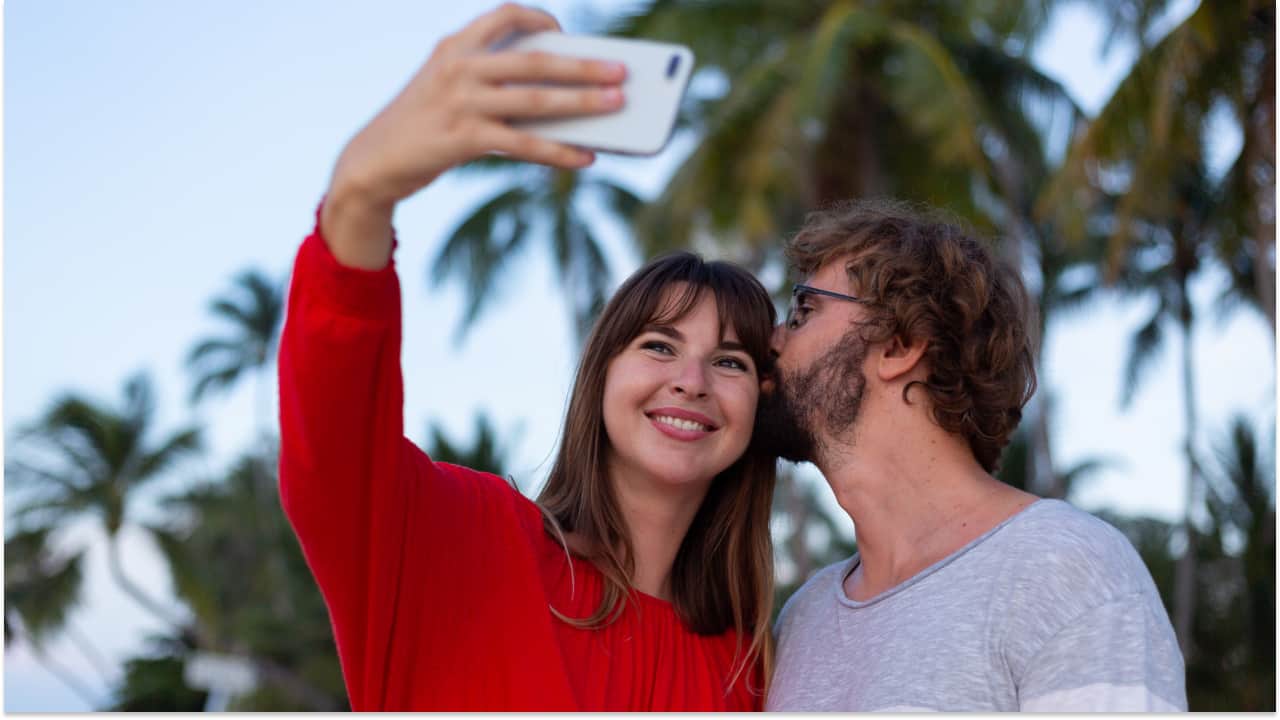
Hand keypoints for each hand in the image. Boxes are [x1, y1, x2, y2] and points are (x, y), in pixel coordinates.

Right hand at [323, 4, 626, 267]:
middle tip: (623, 71)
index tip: (567, 32)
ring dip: (582, 103)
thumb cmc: (422, 125)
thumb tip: (563, 101)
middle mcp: (459, 67)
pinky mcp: (462, 139)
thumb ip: (492, 83)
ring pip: (536, 101)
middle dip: (584, 65)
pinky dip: (559, 151)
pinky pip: (524, 144)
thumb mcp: (447, 88)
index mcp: (454, 46)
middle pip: (535, 60)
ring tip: (616, 105)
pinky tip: (585, 157)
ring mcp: (461, 102)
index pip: (505, 15)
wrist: (372, 162)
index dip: (542, 19)